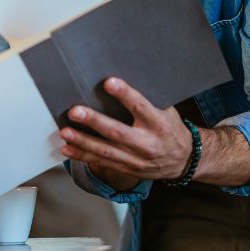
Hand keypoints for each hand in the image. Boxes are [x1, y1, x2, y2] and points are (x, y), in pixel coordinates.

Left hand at [58, 77, 192, 187]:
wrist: (184, 160)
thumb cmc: (170, 128)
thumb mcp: (166, 111)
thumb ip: (146, 100)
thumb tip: (117, 81)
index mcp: (160, 124)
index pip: (140, 107)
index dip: (125, 94)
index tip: (108, 82)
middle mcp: (148, 144)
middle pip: (118, 133)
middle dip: (95, 122)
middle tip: (75, 112)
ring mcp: (137, 160)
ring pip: (107, 151)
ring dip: (83, 141)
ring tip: (65, 132)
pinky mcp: (128, 169)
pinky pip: (103, 163)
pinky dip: (83, 156)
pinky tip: (68, 148)